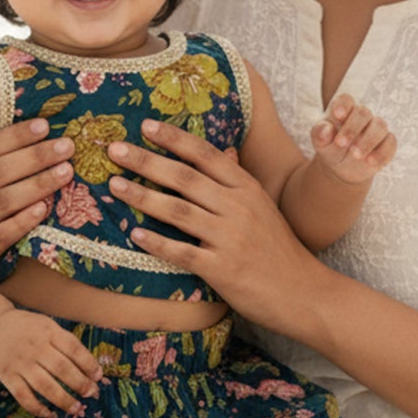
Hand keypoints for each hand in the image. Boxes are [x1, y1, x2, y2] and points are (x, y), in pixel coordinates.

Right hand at [0, 118, 75, 281]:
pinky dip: (21, 221)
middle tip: (68, 146)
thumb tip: (51, 134)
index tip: (46, 124)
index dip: (16, 135)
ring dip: (36, 184)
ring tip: (66, 173)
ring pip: (2, 201)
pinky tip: (43, 210)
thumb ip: (15, 169)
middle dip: (35, 156)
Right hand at [0, 309, 102, 417]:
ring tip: (76, 408)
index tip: (98, 376)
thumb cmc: (28, 329)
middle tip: (91, 394)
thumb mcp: (47, 325)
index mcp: (48, 331)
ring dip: (62, 399)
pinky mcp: (6, 375)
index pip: (73, 348)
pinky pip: (23, 396)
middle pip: (61, 368)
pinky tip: (48, 413)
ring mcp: (19, 362)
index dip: (88, 363)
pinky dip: (36, 407)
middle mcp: (34, 346)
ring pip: (44, 385)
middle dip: (79, 383)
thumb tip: (91, 367)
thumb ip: (65, 342)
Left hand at [103, 120, 323, 333]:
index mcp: (247, 188)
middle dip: (146, 161)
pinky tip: (134, 235)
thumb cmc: (279, 249)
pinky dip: (158, 243)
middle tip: (114, 150)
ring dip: (143, 197)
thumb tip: (224, 150)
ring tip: (115, 186)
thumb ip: (239, 180)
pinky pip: (183, 252)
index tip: (145, 125)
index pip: (205, 155)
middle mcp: (238, 208)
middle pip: (185, 177)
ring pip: (179, 211)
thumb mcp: (264, 207)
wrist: (303, 292)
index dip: (174, 138)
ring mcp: (230, 238)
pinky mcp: (223, 269)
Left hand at [309, 94, 396, 184]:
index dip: (343, 105)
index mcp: (344, 111)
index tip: (337, 115)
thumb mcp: (320, 143)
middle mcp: (362, 117)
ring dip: (368, 141)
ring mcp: (376, 129)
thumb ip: (320, 134)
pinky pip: (390, 144)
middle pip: (363, 113)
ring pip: (380, 126)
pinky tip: (370, 162)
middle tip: (341, 143)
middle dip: (352, 128)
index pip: (346, 100)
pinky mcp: (387, 143)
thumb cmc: (331, 148)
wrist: (342, 168)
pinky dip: (382, 153)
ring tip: (356, 155)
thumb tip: (326, 130)